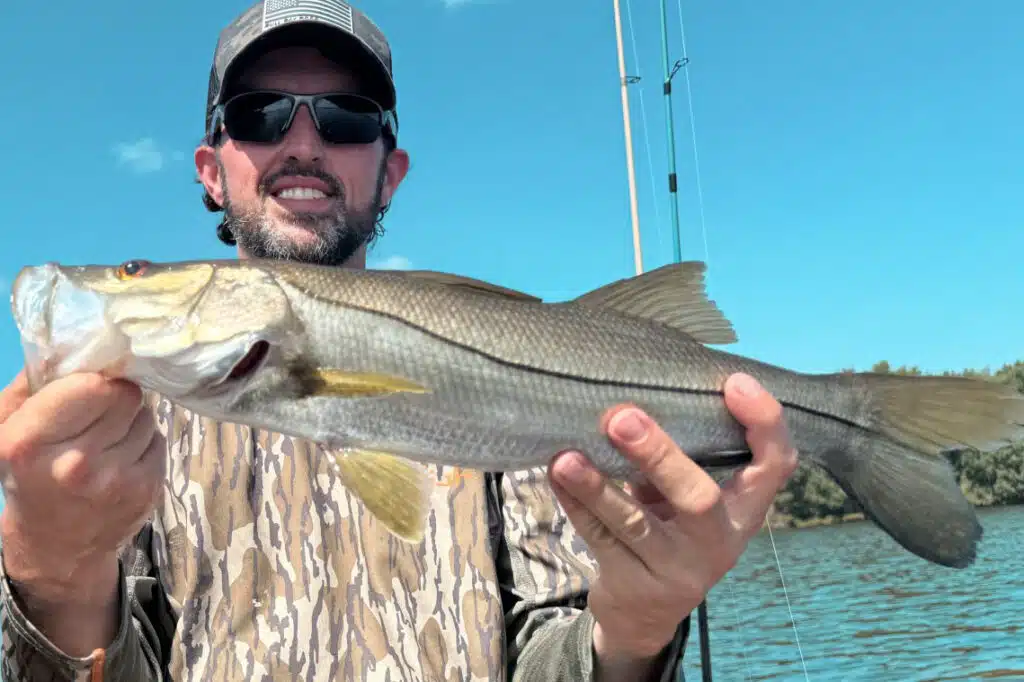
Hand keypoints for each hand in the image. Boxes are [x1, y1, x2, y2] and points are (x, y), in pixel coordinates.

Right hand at [0, 371, 164, 614]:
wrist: (56, 547)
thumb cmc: (29, 476)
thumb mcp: (7, 429)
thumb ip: (30, 384)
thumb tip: (68, 344)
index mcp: (31, 442)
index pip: (95, 385)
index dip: (99, 379)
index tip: (93, 384)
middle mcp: (76, 464)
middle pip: (128, 396)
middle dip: (117, 397)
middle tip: (102, 412)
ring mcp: (117, 481)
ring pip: (147, 417)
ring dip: (132, 421)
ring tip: (108, 440)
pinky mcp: (147, 491)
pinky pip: (159, 442)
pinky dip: (144, 444)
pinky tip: (122, 459)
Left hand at [548, 373, 797, 665]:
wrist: (646, 612)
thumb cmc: (670, 528)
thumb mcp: (688, 497)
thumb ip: (683, 452)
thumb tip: (638, 384)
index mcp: (743, 511)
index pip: (776, 465)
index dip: (764, 423)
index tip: (734, 381)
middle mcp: (717, 543)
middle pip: (699, 499)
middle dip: (661, 456)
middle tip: (622, 417)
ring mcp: (675, 569)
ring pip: (635, 525)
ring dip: (598, 488)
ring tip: (567, 458)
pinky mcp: (633, 584)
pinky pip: (599, 538)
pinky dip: (575, 504)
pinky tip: (556, 474)